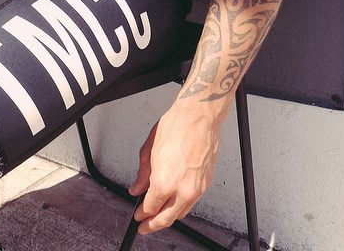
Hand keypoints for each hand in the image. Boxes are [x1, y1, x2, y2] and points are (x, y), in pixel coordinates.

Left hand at [128, 100, 220, 233]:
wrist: (199, 117)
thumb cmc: (175, 127)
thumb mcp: (148, 151)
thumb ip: (142, 175)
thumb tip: (137, 188)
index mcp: (164, 182)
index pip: (150, 208)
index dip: (142, 214)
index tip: (138, 215)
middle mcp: (183, 189)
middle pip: (166, 218)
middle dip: (153, 225)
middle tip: (144, 226)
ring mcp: (197, 188)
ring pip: (181, 213)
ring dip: (168, 217)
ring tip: (158, 216)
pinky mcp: (206, 183)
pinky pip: (192, 202)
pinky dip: (181, 206)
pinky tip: (173, 202)